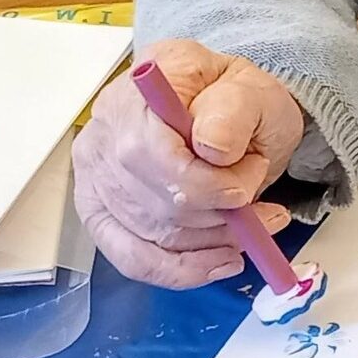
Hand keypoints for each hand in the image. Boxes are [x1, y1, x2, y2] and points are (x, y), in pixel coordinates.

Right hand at [73, 38, 305, 286]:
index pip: (149, 152)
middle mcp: (104, 131)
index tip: (244, 191)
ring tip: (254, 226)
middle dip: (216, 215)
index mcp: (137, 89)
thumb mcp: (251, 88)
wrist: (230, 111)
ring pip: (150, 233)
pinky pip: (133, 258)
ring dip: (211, 241)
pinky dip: (181, 269)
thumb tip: (213, 146)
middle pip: (150, 199)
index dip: (200, 183)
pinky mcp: (101, 213)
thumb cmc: (235, 97)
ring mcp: (96, 175)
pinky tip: (221, 261)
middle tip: (262, 206)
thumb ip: (234, 110)